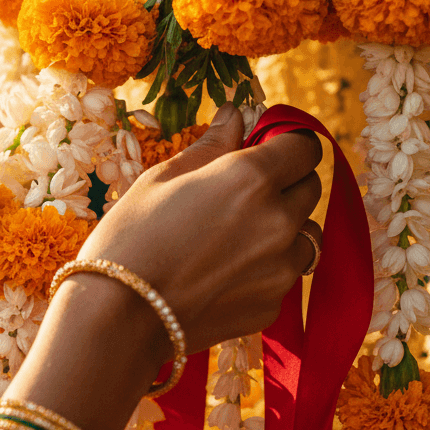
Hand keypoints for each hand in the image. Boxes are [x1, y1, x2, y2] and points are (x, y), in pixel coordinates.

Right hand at [78, 102, 323, 357]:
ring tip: (235, 238)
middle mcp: (279, 220)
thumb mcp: (162, 178)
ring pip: (306, 235)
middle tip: (242, 195)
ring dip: (283, 229)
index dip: (285, 145)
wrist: (119, 316)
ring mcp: (281, 268)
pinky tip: (222, 273)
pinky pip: (284, 276)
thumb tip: (236, 114)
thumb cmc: (130, 236)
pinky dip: (265, 269)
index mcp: (252, 178)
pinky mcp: (272, 304)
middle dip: (285, 184)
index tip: (264, 152)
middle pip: (310, 189)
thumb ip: (211, 145)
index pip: (304, 147)